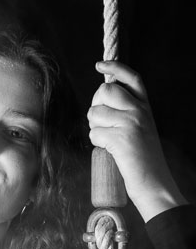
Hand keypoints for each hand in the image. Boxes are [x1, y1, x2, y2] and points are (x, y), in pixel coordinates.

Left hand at [89, 62, 183, 221]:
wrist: (154, 182)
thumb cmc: (142, 159)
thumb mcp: (140, 128)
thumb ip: (127, 112)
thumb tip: (102, 100)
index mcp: (145, 106)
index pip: (131, 78)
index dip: (115, 68)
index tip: (99, 65)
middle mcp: (139, 110)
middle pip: (106, 91)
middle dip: (96, 105)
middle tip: (100, 122)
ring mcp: (131, 123)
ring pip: (95, 112)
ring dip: (94, 127)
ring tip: (107, 139)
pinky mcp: (121, 139)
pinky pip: (94, 133)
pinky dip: (95, 142)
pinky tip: (107, 149)